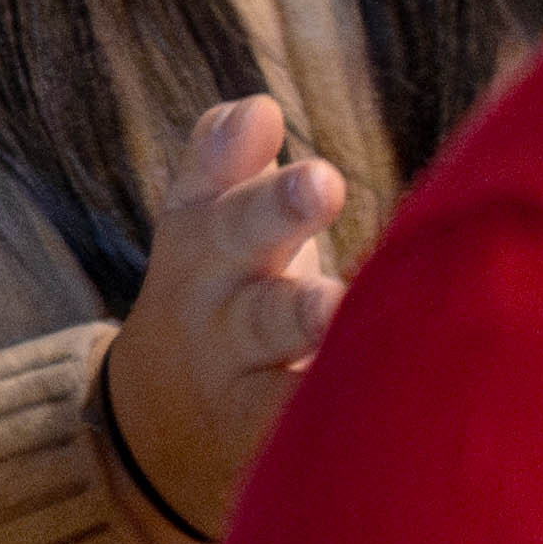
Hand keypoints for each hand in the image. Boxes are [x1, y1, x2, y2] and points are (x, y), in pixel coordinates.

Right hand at [98, 92, 348, 542]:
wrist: (165, 427)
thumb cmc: (227, 294)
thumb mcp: (212, 225)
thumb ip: (228, 162)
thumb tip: (256, 109)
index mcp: (200, 233)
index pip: (207, 174)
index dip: (229, 149)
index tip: (263, 116)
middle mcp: (209, 291)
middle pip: (235, 241)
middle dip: (276, 211)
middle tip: (322, 182)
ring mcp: (234, 365)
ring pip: (267, 332)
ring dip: (303, 317)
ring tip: (337, 307)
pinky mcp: (263, 434)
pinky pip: (294, 420)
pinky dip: (329, 413)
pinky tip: (377, 405)